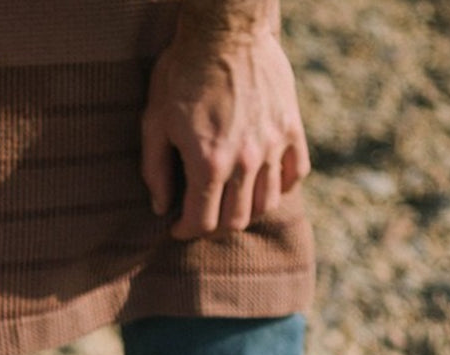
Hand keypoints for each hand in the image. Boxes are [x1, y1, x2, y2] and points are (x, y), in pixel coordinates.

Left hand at [141, 21, 310, 238]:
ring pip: (265, 203)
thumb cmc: (181, 74)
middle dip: (214, 225)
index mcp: (208, 163)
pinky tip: (261, 182)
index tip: (177, 225)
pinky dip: (280, 186)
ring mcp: (272, 144)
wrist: (224, 28)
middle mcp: (245, 160)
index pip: (202, 222)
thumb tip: (160, 207)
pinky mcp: (291, 127)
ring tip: (228, 200)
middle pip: (235, 220)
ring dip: (245, 210)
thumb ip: (155, 170)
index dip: (186, 230)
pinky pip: (294, 173)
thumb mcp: (154, 122)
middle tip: (201, 213)